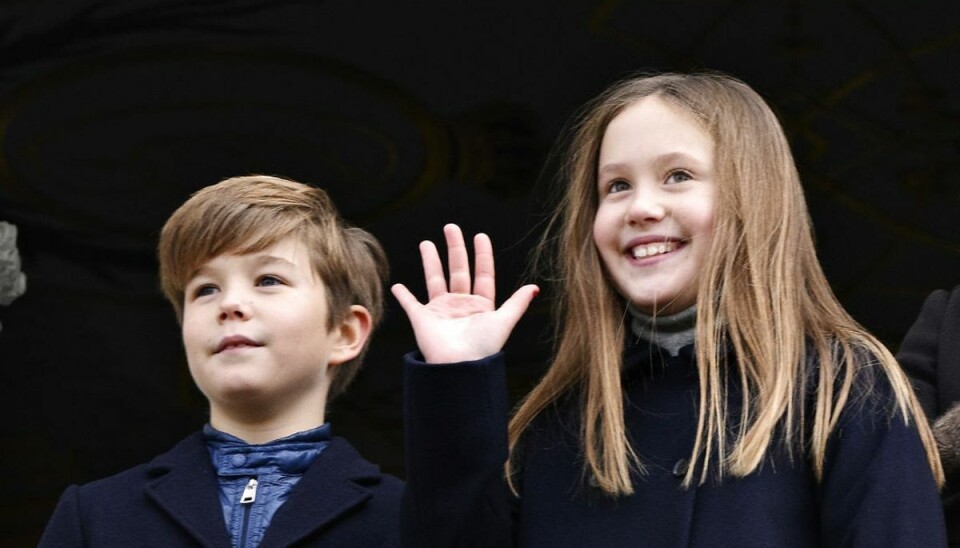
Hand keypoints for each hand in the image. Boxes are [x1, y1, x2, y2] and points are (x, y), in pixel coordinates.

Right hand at [392, 224, 538, 363]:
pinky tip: (397, 285)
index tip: (480, 236)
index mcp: (481, 305)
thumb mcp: (503, 322)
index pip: (483, 274)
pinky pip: (410, 304)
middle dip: (454, 248)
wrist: (459, 367)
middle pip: (457, 270)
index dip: (482, 255)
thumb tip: (535, 287)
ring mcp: (441, 312)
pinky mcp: (422, 320)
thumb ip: (517, 303)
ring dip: (430, 261)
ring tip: (426, 243)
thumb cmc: (483, 347)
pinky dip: (403, 296)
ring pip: (435, 280)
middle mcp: (461, 306)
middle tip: (451, 227)